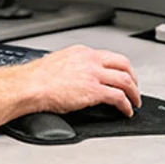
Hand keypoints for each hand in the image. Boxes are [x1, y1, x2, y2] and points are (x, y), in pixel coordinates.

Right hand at [12, 44, 140, 116]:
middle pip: (123, 65)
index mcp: (81, 52)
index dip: (120, 68)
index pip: (109, 57)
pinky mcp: (94, 90)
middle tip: (134, 89)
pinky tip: (125, 111)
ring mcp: (93, 74)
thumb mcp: (59, 64)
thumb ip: (74, 67)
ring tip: (134, 102)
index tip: (122, 76)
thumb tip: (79, 77)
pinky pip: (118, 97)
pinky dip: (126, 105)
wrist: (30, 86)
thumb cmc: (37, 78)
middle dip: (133, 78)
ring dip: (133, 93)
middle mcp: (90, 60)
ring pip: (125, 80)